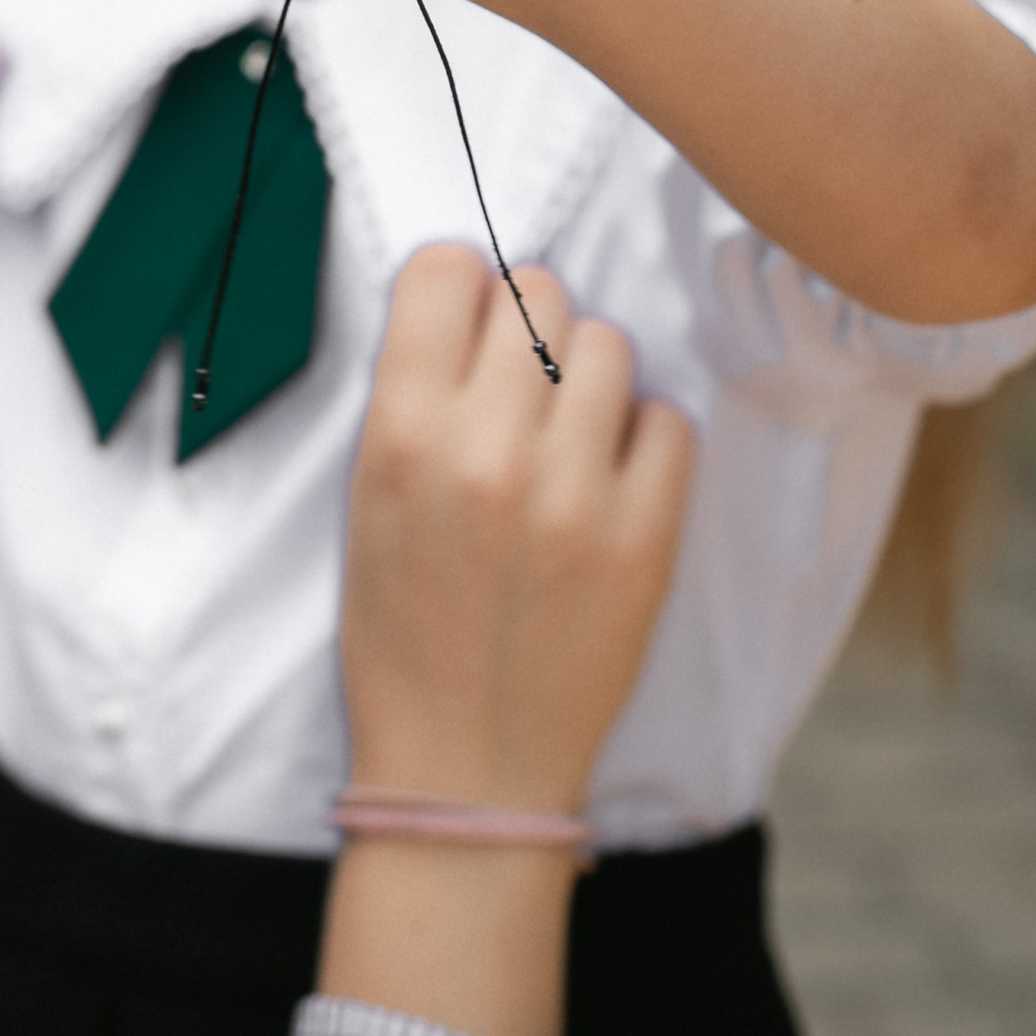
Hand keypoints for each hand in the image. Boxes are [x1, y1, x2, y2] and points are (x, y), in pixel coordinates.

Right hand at [340, 249, 692, 813]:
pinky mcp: (645, 538)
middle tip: (519, 386)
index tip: (465, 321)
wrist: (465, 765)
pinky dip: (641, 438)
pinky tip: (608, 478)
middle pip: (536, 293)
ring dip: (588, 375)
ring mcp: (573, 492)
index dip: (459, 289)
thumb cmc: (403, 631)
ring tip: (566, 434)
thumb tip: (475, 302)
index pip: (446, 269)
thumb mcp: (367, 501)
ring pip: (608, 344)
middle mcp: (487, 448)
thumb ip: (415, 396)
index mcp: (401, 432)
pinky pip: (667, 421)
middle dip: (527, 325)